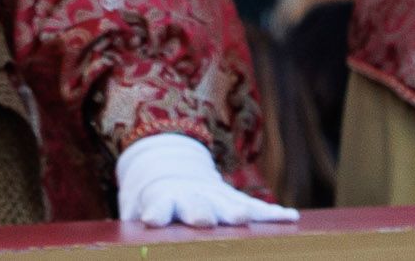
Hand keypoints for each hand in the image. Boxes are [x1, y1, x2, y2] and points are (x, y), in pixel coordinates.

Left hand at [113, 130, 293, 227]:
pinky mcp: (234, 198)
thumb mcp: (135, 211)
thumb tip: (124, 249)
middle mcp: (190, 196)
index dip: (155, 212)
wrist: (168, 165)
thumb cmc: (151, 202)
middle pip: (196, 205)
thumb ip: (135, 228)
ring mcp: (215, 195)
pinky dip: (273, 213)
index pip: (158, 206)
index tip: (151, 219)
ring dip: (237, 211)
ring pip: (228, 204)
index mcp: (163, 200)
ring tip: (245, 217)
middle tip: (204, 220)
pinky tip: (290, 217)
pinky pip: (257, 207)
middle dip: (200, 212)